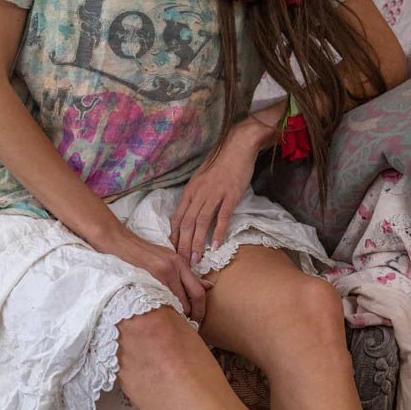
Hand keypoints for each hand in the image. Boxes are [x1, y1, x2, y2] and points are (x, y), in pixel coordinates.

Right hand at [107, 228, 211, 323]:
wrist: (121, 244)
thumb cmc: (145, 253)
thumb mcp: (169, 258)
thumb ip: (187, 274)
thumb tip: (209, 286)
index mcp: (181, 263)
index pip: (199, 291)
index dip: (201, 310)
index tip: (199, 320)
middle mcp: (174, 268)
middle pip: (191, 300)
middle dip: (191, 315)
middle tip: (188, 325)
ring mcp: (161, 274)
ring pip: (176, 304)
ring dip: (177, 315)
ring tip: (174, 321)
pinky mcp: (148, 279)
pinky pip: (161, 301)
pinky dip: (163, 310)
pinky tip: (160, 314)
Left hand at [170, 122, 264, 267]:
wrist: (237, 146)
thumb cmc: (220, 163)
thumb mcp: (201, 179)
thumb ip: (195, 196)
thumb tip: (190, 213)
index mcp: (190, 191)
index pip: (177, 217)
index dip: (175, 236)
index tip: (173, 252)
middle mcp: (199, 193)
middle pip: (187, 223)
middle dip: (183, 245)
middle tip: (183, 263)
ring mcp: (215, 194)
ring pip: (201, 223)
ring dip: (197, 243)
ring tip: (196, 259)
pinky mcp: (231, 195)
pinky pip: (222, 217)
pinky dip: (218, 232)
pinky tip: (216, 246)